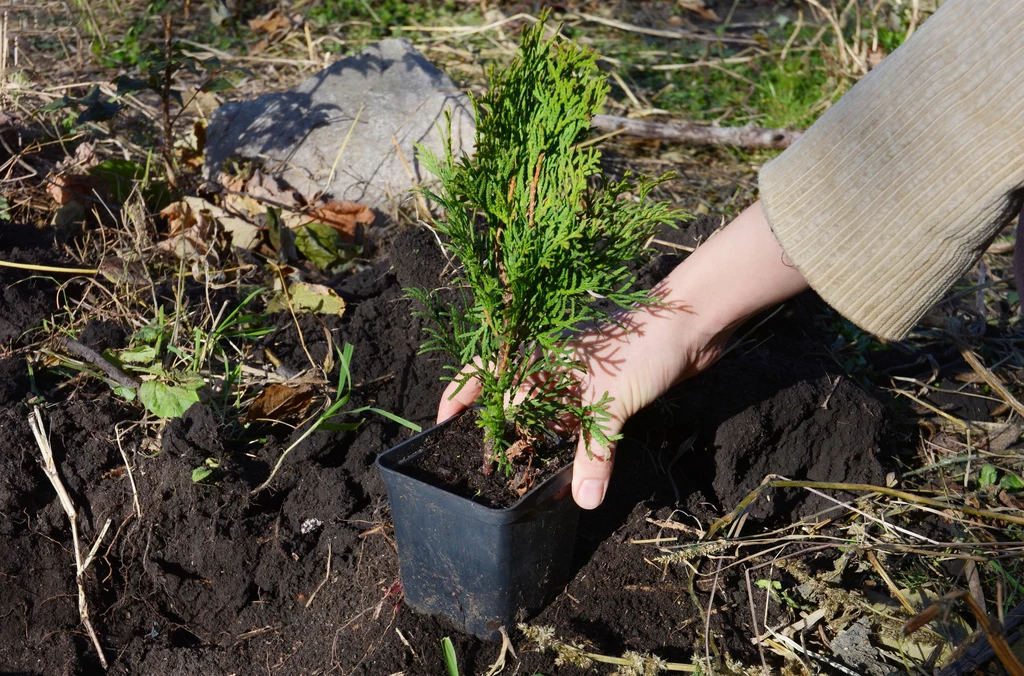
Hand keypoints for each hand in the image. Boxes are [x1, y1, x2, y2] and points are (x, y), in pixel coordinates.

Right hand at [437, 201, 808, 508]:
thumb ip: (595, 452)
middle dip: (497, 427)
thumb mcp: (612, 401)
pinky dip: (574, 441)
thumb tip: (581, 501)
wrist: (693, 324)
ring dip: (537, 438)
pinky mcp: (611, 391)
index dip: (459, 395)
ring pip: (548, 412)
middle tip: (484, 463)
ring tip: (522, 472)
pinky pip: (581, 420)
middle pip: (513, 398)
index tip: (440, 426)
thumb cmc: (642, 347)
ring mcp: (582, 380)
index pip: (486, 373)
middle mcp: (555, 368)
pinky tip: (572, 466)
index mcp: (541, 358)